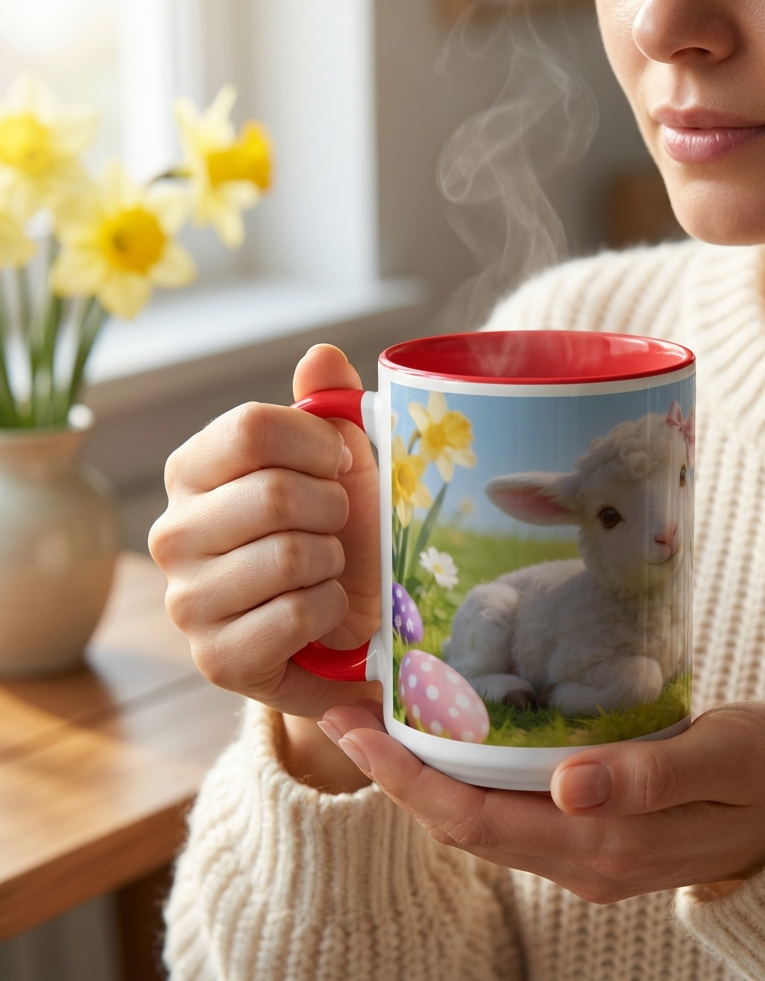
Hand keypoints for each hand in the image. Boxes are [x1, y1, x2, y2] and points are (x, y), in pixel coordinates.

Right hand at [149, 345, 381, 747]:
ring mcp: (187, 600)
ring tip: (325, 568)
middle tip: (336, 526)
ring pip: (289, 555)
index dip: (319, 443)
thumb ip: (329, 406)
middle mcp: (173, 532)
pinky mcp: (216, 659)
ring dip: (332, 561)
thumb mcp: (340, 464)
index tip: (340, 464)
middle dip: (333, 509)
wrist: (343, 625)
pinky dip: (330, 608)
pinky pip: (297, 614)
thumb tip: (322, 355)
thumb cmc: (336, 533)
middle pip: (275, 493)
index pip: (252, 427)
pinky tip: (321, 610)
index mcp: (193, 470)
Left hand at [320, 700, 764, 902]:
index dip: (406, 779)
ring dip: (428, 776)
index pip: (476, 820)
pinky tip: (461, 736)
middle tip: (347, 712)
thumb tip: (567, 785)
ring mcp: (589, 853)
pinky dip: (472, 776)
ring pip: (484, 821)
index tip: (353, 728)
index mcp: (605, 844)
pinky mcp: (599, 834)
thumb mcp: (725, 759)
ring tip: (387, 718)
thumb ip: (649, 775)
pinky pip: (513, 812)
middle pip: (464, 824)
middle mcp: (583, 859)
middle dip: (397, 773)